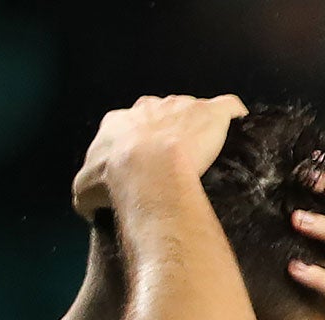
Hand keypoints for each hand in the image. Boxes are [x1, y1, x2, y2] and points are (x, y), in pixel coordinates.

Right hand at [71, 94, 245, 218]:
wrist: (147, 170)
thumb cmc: (115, 180)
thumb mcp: (86, 190)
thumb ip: (86, 193)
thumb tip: (88, 208)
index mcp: (118, 123)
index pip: (126, 128)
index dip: (134, 147)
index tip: (142, 167)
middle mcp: (147, 108)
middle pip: (158, 117)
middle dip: (164, 135)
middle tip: (172, 163)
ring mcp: (180, 106)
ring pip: (188, 112)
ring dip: (195, 130)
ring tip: (204, 155)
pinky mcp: (211, 112)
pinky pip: (227, 107)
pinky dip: (232, 116)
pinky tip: (237, 131)